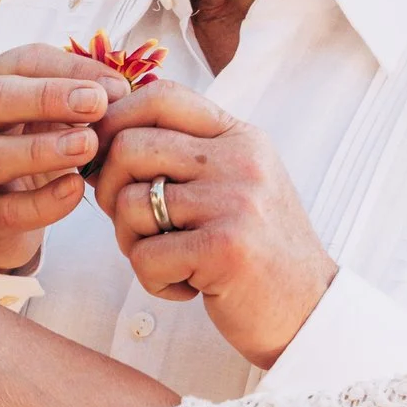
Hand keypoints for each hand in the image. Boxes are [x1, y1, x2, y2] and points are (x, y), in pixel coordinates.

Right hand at [0, 46, 130, 273]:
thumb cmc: (32, 151)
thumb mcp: (51, 117)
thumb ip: (81, 99)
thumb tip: (121, 90)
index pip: (22, 63)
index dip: (69, 70)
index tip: (116, 87)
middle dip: (45, 97)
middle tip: (96, 105)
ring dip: (40, 149)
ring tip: (87, 146)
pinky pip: (5, 210)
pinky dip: (42, 201)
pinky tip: (76, 190)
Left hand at [89, 82, 336, 368]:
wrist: (309, 310)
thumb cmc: (255, 250)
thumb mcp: (231, 185)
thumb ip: (181, 156)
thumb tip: (97, 140)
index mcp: (239, 137)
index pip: (161, 96)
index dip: (115, 122)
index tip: (104, 160)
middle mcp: (241, 160)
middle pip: (129, 147)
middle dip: (110, 191)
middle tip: (133, 227)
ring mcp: (235, 201)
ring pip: (130, 204)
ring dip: (131, 243)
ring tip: (168, 261)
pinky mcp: (226, 248)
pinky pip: (145, 256)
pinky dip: (153, 280)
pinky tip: (187, 287)